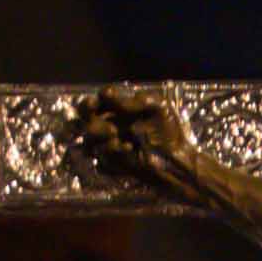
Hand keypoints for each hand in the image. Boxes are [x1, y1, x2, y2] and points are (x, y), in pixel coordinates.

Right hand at [71, 79, 202, 204]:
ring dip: (100, 137)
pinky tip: (128, 151)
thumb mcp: (156, 107)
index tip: (94, 103)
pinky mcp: (114, 165)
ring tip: (117, 137)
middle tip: (110, 126)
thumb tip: (107, 95)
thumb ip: (132, 100)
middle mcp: (110, 127)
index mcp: (119, 111)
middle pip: (84, 122)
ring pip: (89, 142)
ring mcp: (109, 147)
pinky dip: (112, 154)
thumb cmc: (170, 132)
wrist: (177, 161)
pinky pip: (102, 161)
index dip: (90, 103)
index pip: (94, 103)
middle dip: (91, 121)